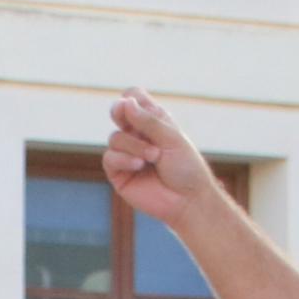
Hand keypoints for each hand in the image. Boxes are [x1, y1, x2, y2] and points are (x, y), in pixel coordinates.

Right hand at [102, 90, 213, 228]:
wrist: (188, 200)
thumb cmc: (186, 168)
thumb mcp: (171, 138)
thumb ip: (148, 121)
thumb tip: (124, 103)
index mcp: (154, 122)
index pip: (134, 98)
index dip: (132, 98)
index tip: (140, 106)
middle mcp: (138, 135)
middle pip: (118, 112)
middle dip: (121, 114)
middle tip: (130, 121)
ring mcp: (127, 154)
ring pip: (115, 137)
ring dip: (134, 145)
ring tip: (153, 157)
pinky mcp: (119, 174)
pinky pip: (110, 158)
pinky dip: (124, 159)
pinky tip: (139, 165)